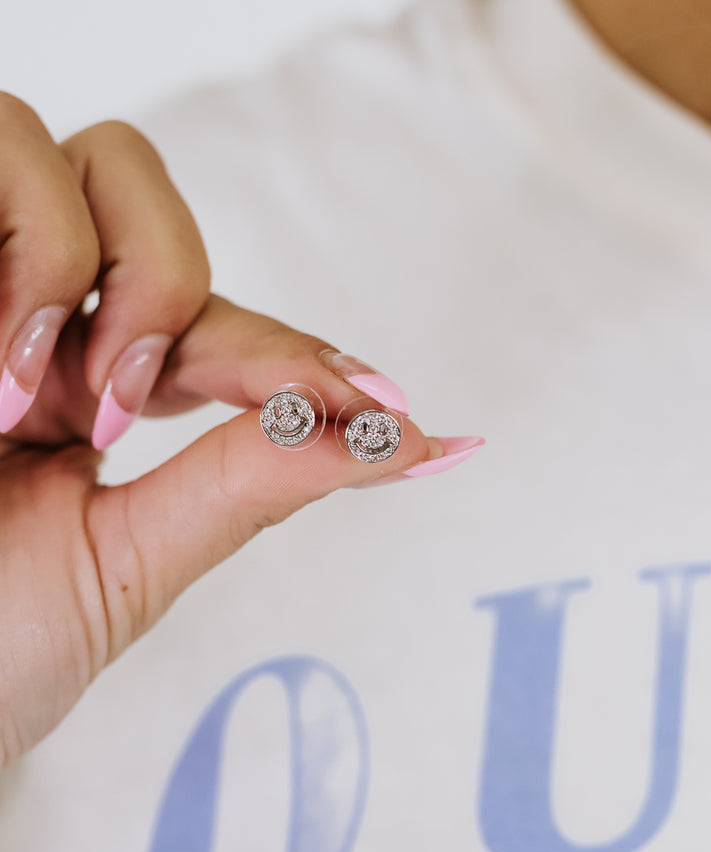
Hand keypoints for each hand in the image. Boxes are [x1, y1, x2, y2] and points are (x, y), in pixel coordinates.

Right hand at [0, 94, 483, 763]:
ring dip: (75, 263)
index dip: (298, 354)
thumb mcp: (130, 568)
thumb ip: (249, 486)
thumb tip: (398, 440)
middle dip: (165, 283)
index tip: (390, 405)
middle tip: (126, 406)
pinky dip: (19, 257)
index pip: (212, 326)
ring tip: (27, 395)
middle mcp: (27, 320)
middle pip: (140, 191)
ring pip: (59, 149)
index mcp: (91, 387)